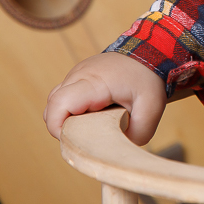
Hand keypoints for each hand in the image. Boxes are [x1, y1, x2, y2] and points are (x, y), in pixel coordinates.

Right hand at [44, 52, 167, 144]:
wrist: (151, 53)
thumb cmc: (148, 80)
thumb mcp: (151, 109)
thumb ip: (137, 133)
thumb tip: (116, 150)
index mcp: (94, 82)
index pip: (59, 104)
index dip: (58, 127)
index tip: (74, 140)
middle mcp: (79, 75)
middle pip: (52, 107)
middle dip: (64, 127)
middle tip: (89, 134)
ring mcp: (76, 73)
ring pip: (55, 103)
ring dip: (68, 119)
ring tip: (94, 123)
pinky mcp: (77, 76)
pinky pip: (64, 97)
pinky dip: (73, 110)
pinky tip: (94, 113)